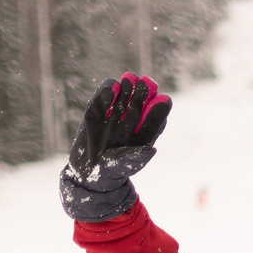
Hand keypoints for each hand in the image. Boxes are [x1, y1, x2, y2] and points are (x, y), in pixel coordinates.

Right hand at [59, 74, 170, 221]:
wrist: (87, 173)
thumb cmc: (111, 172)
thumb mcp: (125, 165)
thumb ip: (137, 157)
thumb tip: (152, 150)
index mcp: (143, 135)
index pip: (154, 119)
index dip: (159, 109)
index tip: (165, 99)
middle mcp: (129, 124)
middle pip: (138, 104)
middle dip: (143, 94)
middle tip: (147, 83)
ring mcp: (113, 117)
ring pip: (122, 99)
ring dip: (127, 88)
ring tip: (131, 79)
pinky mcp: (95, 114)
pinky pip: (102, 100)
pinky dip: (106, 92)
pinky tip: (113, 84)